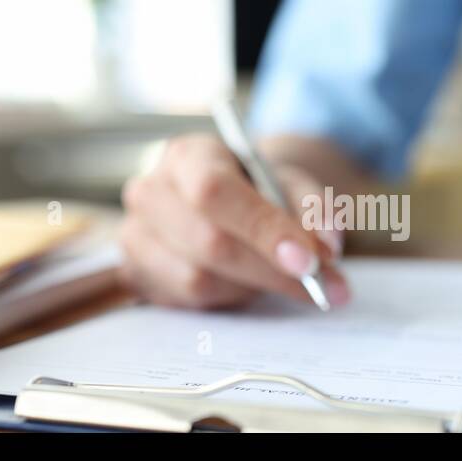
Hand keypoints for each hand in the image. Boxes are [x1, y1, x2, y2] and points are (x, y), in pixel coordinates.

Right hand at [119, 133, 347, 308]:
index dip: (262, 229)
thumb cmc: (256, 189)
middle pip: (208, 243)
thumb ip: (315, 209)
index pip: (215, 192)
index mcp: (186, 156)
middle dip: (271, 271)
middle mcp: (150, 192)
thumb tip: (327, 249)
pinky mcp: (135, 274)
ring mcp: (135, 236)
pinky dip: (226, 300)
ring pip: (198, 281)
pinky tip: (246, 284)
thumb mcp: (291, 184)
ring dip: (250, 287)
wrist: (225, 199)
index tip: (309, 261)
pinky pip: (186, 303)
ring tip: (276, 276)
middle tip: (322, 285)